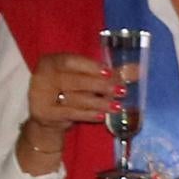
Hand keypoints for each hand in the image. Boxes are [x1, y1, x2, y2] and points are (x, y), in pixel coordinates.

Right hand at [17, 50, 115, 173]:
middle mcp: (43, 76)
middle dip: (101, 86)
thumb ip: (108, 73)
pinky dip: (88, 114)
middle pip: (76, 81)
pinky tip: (102, 116)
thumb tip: (138, 69)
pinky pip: (71, 113)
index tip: (109, 72)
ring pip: (75, 98)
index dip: (91, 66)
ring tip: (116, 106)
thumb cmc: (69, 91)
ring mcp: (40, 95)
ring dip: (99, 103)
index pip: (71, 61)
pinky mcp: (44, 113)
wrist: (47, 117)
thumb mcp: (84, 78)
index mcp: (52, 61)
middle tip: (121, 91)